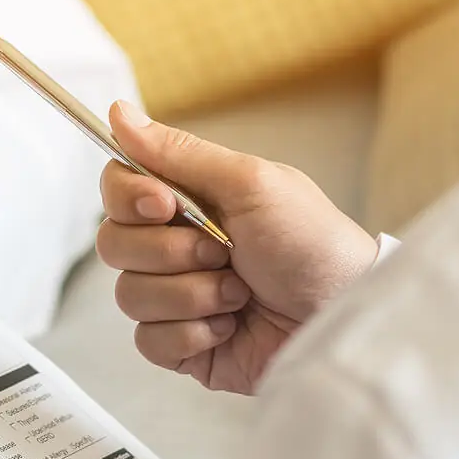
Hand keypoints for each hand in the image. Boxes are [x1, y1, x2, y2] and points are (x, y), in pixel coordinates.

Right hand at [97, 101, 378, 393]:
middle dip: (171, 252)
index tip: (164, 204)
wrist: (344, 317)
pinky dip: (193, 334)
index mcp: (189, 201)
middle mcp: (175, 246)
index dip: (129, 197)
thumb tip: (118, 113)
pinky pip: (148, 341)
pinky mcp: (182, 345)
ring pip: (129, 295)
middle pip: (114, 243)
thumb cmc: (314, 245)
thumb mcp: (250, 183)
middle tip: (225, 252)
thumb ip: (178, 152)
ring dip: (191, 295)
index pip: (118, 187)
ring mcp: (176, 297)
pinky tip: (230, 326)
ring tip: (239, 294)